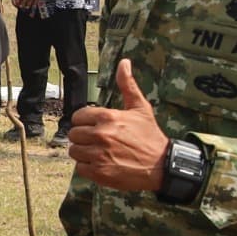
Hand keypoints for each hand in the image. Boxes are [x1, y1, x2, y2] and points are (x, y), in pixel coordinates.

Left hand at [66, 60, 166, 191]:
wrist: (162, 166)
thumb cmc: (150, 136)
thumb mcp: (140, 108)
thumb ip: (127, 85)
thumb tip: (124, 62)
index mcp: (108, 117)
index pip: (78, 116)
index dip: (86, 122)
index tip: (96, 127)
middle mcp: (101, 135)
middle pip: (74, 134)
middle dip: (84, 137)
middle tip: (99, 141)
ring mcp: (99, 154)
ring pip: (74, 151)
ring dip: (84, 153)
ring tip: (100, 152)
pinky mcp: (99, 172)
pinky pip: (80, 168)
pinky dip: (88, 167)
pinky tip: (101, 164)